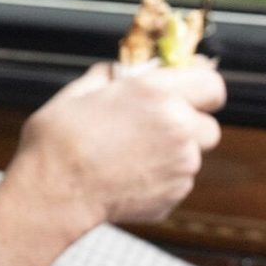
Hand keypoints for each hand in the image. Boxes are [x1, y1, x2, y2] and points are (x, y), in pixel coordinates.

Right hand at [12, 61, 224, 230]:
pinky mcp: (174, 194)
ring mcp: (181, 164)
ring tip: (130, 159)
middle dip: (188, 128)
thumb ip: (108, 77)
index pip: (212, 85)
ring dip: (171, 156)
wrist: (52, 193)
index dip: (201, 90)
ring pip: (191, 157)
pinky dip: (159, 181)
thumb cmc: (57, 143)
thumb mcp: (76, 94)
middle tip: (153, 131)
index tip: (187, 95)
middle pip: (209, 126)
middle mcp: (178, 126)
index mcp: (155, 93)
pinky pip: (176, 183)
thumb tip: (118, 72)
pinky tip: (127, 178)